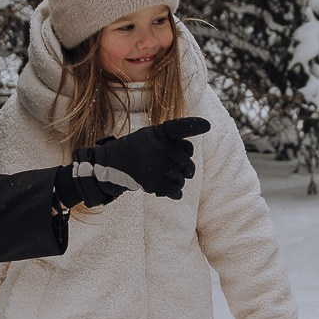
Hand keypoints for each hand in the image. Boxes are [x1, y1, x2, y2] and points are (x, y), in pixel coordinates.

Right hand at [55, 117, 210, 208]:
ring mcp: (157, 166)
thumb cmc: (137, 149)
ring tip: (163, 178)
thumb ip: (173, 143)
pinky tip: (166, 190)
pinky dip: (174, 193)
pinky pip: (175, 191)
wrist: (111, 166)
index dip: (194, 125)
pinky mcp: (154, 183)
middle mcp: (159, 147)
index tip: (208, 126)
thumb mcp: (151, 137)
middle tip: (174, 169)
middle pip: (187, 162)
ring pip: (182, 179)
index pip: (179, 127)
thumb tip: (189, 166)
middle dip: (185, 168)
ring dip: (177, 182)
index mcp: (159, 133)